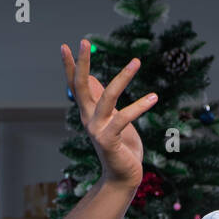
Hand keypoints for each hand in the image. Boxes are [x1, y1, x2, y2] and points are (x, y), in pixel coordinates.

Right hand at [61, 38, 155, 188]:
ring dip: (123, 78)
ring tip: (137, 61)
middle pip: (81, 87)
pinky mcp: (110, 140)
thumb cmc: (121, 148)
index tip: (65, 46)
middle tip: (83, 40)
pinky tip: (154, 97)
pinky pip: (125, 117)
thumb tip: (91, 77)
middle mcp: (89, 119)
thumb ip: (102, 99)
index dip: (69, 66)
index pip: (75, 86)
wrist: (123, 178)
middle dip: (81, 63)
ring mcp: (98, 130)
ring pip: (108, 97)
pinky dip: (141, 106)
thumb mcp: (112, 119)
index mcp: (88, 113)